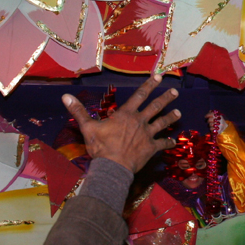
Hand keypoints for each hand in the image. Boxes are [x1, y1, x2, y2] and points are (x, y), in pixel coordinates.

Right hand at [62, 74, 180, 172]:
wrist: (112, 168)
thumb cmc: (101, 147)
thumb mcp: (87, 127)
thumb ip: (78, 111)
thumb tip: (65, 96)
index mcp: (126, 115)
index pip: (140, 95)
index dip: (149, 85)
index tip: (158, 76)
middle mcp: (139, 122)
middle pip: (155, 106)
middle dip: (166, 98)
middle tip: (175, 92)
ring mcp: (147, 135)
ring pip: (163, 123)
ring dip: (171, 117)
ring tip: (179, 112)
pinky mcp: (151, 148)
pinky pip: (162, 144)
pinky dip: (169, 142)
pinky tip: (175, 141)